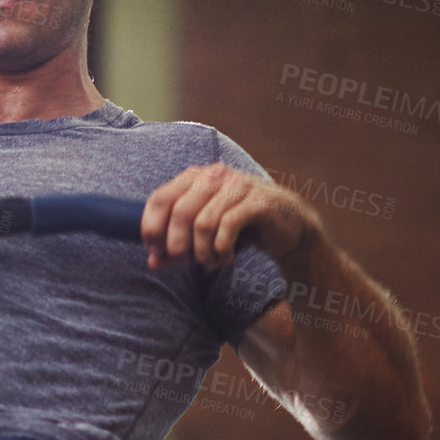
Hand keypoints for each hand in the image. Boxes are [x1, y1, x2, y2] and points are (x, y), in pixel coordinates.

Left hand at [141, 163, 322, 272]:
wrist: (288, 227)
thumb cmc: (238, 229)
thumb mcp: (201, 237)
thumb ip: (175, 248)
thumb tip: (153, 263)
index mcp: (194, 177)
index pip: (160, 198)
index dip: (151, 228)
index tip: (155, 253)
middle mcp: (214, 175)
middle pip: (179, 212)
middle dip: (176, 245)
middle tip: (183, 262)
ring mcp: (238, 185)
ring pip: (203, 223)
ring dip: (202, 252)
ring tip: (209, 263)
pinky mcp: (259, 200)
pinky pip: (228, 226)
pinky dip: (221, 249)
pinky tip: (225, 258)